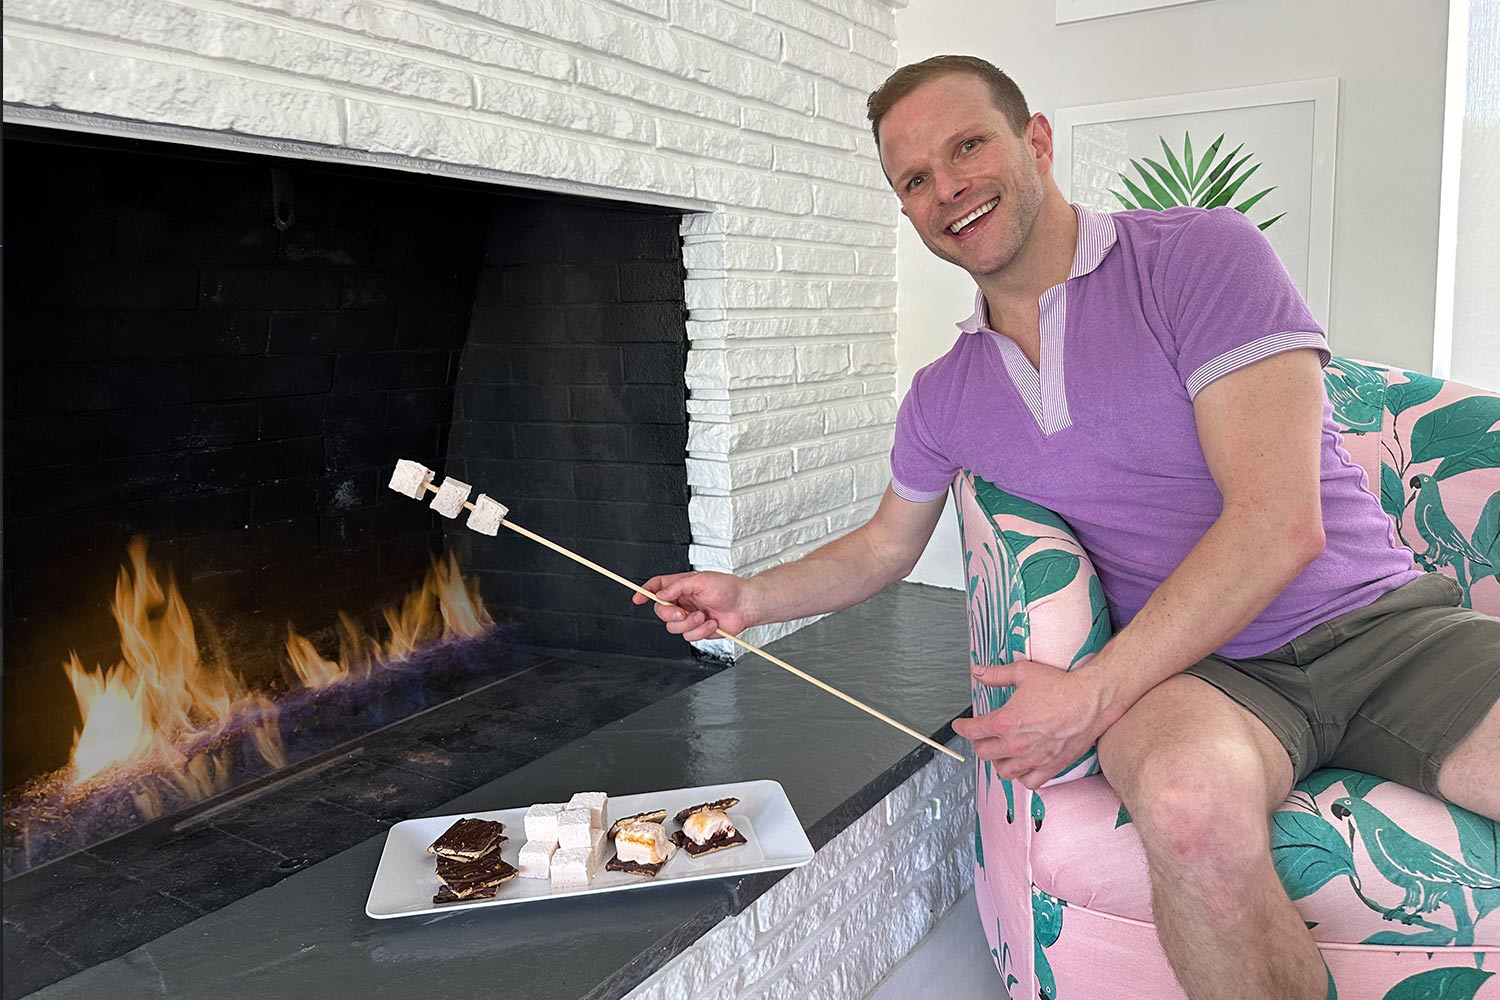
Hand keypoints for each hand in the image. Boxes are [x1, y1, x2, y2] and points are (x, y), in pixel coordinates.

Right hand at [634, 571, 756, 641]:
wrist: (746, 606)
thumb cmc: (728, 588)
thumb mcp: (701, 580)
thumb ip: (678, 586)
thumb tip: (660, 594)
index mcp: (681, 586)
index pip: (657, 587)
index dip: (645, 592)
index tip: (638, 598)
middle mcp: (683, 602)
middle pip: (661, 612)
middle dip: (671, 614)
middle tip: (683, 612)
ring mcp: (689, 617)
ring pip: (673, 627)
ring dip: (690, 624)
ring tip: (705, 617)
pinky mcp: (698, 630)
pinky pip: (689, 636)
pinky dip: (701, 631)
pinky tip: (712, 623)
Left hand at [952, 660, 1108, 789]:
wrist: (1091, 700)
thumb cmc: (1061, 687)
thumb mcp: (1023, 672)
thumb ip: (996, 675)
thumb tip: (978, 673)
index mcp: (1006, 721)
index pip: (973, 730)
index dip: (962, 727)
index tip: (960, 725)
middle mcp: (1017, 744)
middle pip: (984, 753)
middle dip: (978, 743)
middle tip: (980, 737)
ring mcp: (1033, 758)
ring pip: (1004, 771)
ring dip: (997, 762)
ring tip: (1000, 752)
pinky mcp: (1051, 766)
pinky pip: (1029, 782)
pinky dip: (1022, 777)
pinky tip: (1022, 767)